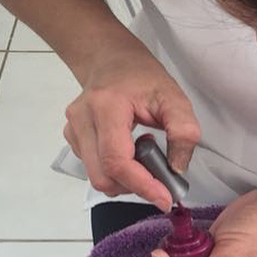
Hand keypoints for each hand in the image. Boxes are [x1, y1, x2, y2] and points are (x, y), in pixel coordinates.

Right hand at [64, 45, 200, 209]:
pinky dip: (115, 171)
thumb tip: (177, 168)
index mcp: (106, 107)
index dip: (141, 185)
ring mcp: (73, 129)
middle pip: (102, 177)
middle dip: (134, 187)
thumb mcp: (173, 97)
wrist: (110, 58)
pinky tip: (128, 151)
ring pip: (97, 176)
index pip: (117, 161)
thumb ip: (183, 131)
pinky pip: (93, 168)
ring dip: (124, 179)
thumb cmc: (142, 76)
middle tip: (158, 177)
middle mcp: (82, 119)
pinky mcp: (72, 137)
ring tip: (143, 156)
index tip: (164, 198)